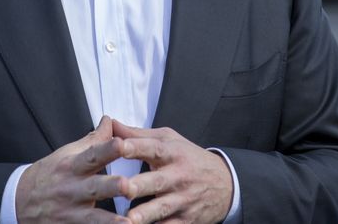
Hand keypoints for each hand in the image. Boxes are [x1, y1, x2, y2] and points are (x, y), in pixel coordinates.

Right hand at [16, 116, 131, 222]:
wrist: (19, 201)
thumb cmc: (49, 174)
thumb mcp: (66, 154)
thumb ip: (93, 140)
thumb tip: (109, 121)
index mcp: (72, 166)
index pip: (91, 155)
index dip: (107, 150)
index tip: (122, 144)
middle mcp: (72, 189)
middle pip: (94, 187)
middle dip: (111, 187)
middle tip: (127, 185)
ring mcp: (70, 212)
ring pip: (92, 217)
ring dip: (110, 221)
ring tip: (128, 223)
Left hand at [114, 121, 231, 223]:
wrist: (226, 184)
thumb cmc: (189, 158)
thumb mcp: (170, 140)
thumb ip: (138, 135)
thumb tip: (110, 124)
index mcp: (173, 153)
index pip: (154, 148)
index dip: (136, 147)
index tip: (119, 147)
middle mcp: (178, 176)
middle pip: (157, 181)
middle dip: (140, 185)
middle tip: (122, 188)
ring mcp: (183, 200)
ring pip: (163, 208)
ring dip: (146, 214)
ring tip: (129, 219)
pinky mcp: (187, 220)